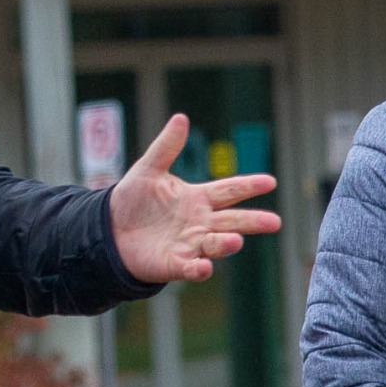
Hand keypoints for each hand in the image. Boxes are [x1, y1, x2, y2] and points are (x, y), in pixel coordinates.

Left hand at [109, 113, 282, 283]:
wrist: (110, 230)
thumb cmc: (133, 199)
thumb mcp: (148, 169)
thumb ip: (166, 147)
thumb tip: (181, 118)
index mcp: (198, 198)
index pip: (229, 190)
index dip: (249, 186)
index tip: (270, 182)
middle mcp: (200, 222)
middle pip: (232, 220)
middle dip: (253, 221)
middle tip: (275, 222)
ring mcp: (190, 244)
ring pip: (216, 244)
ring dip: (227, 243)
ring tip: (235, 240)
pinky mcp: (176, 264)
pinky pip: (191, 268)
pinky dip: (199, 269)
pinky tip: (204, 267)